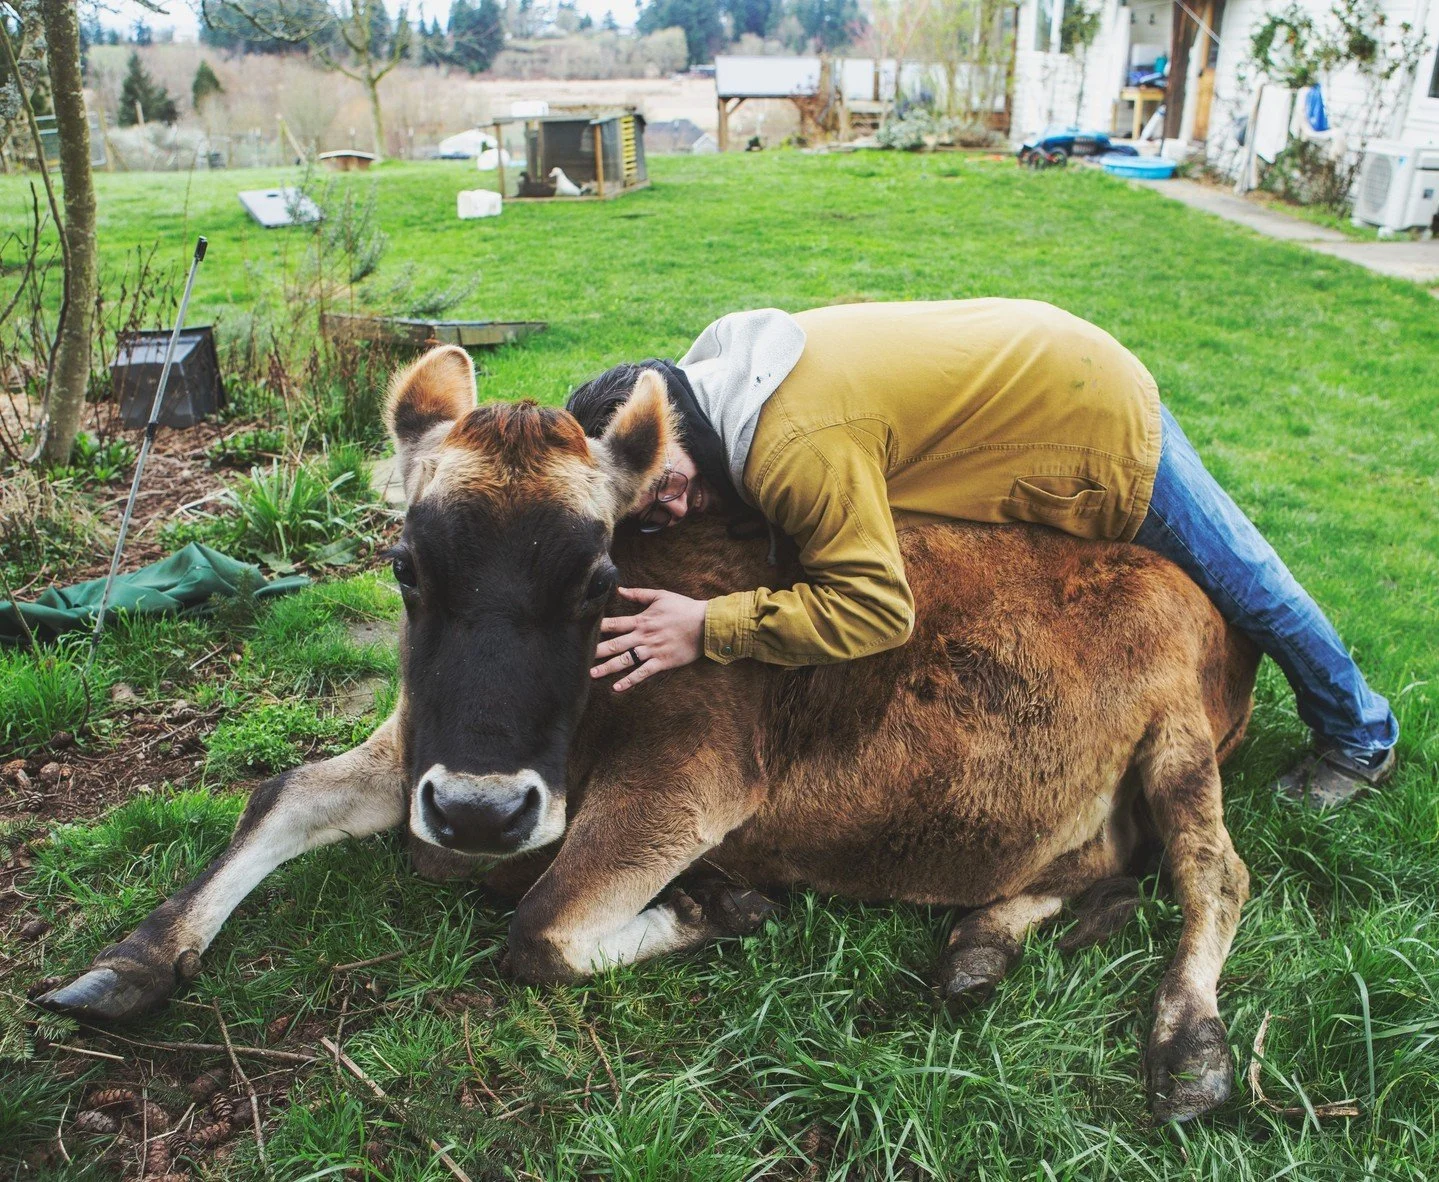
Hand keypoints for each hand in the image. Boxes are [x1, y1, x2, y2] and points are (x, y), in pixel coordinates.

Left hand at [591, 587, 705, 691]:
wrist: (706, 624)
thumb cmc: (684, 608)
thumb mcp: (661, 595)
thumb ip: (638, 594)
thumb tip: (619, 590)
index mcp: (642, 620)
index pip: (614, 624)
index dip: (598, 628)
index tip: (582, 632)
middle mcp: (644, 636)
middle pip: (615, 644)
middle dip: (596, 651)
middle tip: (579, 658)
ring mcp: (652, 650)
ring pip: (625, 660)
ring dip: (608, 668)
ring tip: (592, 674)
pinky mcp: (662, 662)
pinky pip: (642, 673)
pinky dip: (629, 681)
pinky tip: (617, 687)